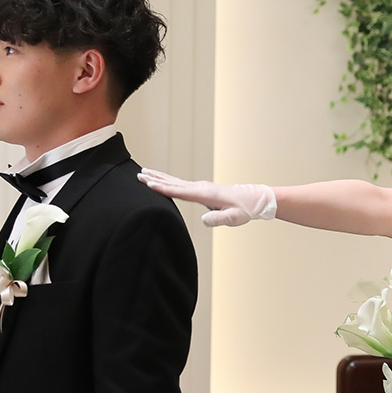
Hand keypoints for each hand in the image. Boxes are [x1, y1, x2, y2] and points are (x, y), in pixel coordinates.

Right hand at [138, 168, 275, 226]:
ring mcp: (200, 186)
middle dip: (155, 179)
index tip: (148, 184)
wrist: (253, 200)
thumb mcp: (233, 218)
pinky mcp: (201, 189)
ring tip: (144, 173)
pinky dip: (168, 181)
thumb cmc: (243, 210)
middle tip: (138, 174)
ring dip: (159, 177)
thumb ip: (219, 219)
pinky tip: (161, 181)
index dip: (163, 188)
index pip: (180, 191)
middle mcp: (200, 187)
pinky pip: (180, 184)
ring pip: (175, 181)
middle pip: (173, 183)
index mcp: (205, 194)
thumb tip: (204, 220)